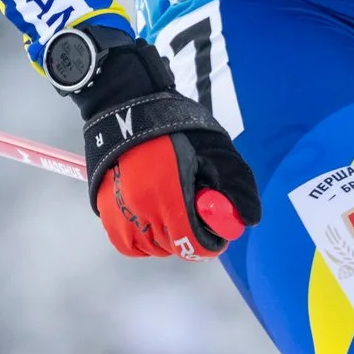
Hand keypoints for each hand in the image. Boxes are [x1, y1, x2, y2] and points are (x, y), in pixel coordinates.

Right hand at [66, 29, 261, 258]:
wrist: (127, 106)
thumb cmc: (176, 126)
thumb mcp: (214, 150)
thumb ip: (235, 186)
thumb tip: (248, 220)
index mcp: (170, 193)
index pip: (192, 242)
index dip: (210, 240)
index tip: (215, 227)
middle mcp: (141, 208)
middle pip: (173, 246)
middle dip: (190, 234)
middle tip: (194, 209)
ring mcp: (119, 211)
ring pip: (151, 248)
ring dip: (167, 238)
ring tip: (173, 210)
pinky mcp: (104, 211)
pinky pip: (128, 245)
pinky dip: (143, 241)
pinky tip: (154, 220)